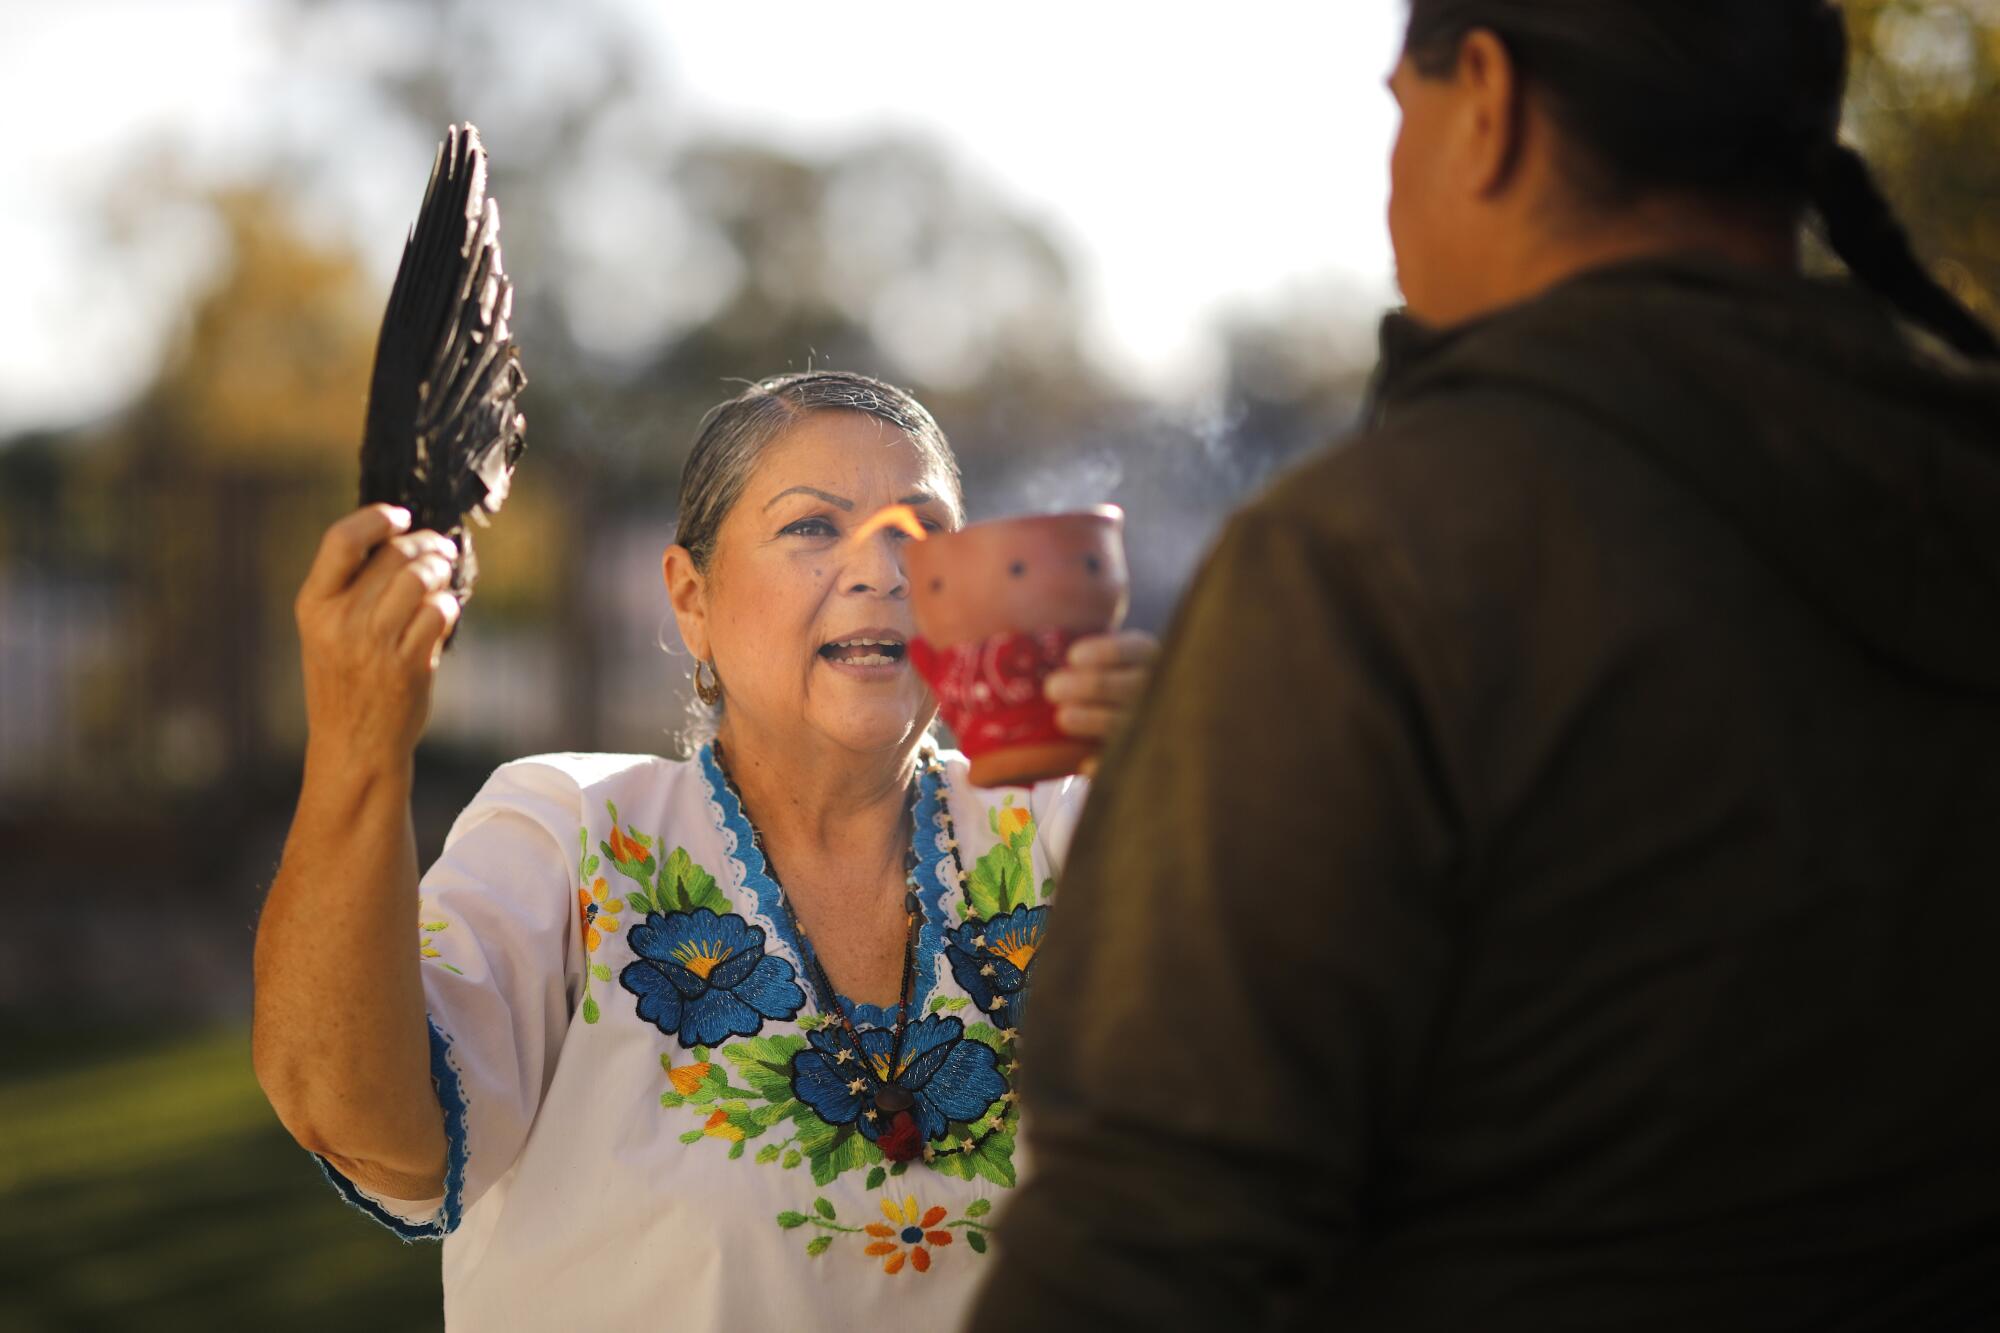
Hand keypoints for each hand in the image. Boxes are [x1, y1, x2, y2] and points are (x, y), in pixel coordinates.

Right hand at [295, 504, 460, 764]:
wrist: (353, 744)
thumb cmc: (345, 681)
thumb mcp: (327, 631)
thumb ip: (352, 588)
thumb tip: (401, 537)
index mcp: (314, 605)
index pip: (342, 540)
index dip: (376, 518)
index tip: (400, 516)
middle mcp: (342, 620)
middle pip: (394, 555)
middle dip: (425, 544)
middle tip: (440, 547)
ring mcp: (376, 642)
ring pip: (421, 577)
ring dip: (440, 568)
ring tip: (444, 572)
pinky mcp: (409, 663)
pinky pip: (440, 611)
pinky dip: (448, 603)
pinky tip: (444, 610)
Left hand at [1044, 629, 1159, 770]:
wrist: (1109, 730)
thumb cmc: (1086, 683)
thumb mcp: (1088, 660)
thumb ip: (1067, 650)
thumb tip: (1007, 625)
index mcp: (1144, 658)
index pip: (1136, 649)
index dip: (1108, 652)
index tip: (1072, 657)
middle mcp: (1153, 689)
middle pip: (1132, 686)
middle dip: (1093, 686)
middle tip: (1052, 688)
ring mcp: (1149, 725)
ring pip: (1129, 722)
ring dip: (1096, 719)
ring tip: (1063, 717)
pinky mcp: (1137, 759)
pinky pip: (1127, 762)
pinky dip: (1107, 764)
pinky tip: (1085, 764)